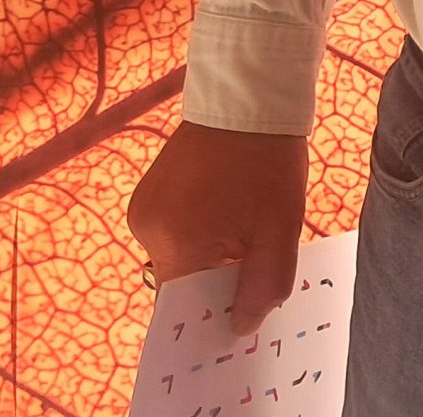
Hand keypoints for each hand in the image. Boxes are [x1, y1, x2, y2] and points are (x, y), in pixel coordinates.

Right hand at [125, 119, 308, 333]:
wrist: (246, 94)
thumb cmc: (267, 160)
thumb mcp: (278, 230)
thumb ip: (262, 287)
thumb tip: (241, 328)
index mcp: (175, 241)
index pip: (184, 308)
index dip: (212, 318)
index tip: (237, 324)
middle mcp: (147, 228)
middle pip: (180, 283)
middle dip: (215, 284)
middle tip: (251, 272)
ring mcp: (143, 208)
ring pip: (177, 257)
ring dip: (208, 257)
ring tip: (244, 231)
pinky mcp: (148, 193)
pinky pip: (172, 233)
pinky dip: (198, 234)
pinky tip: (229, 213)